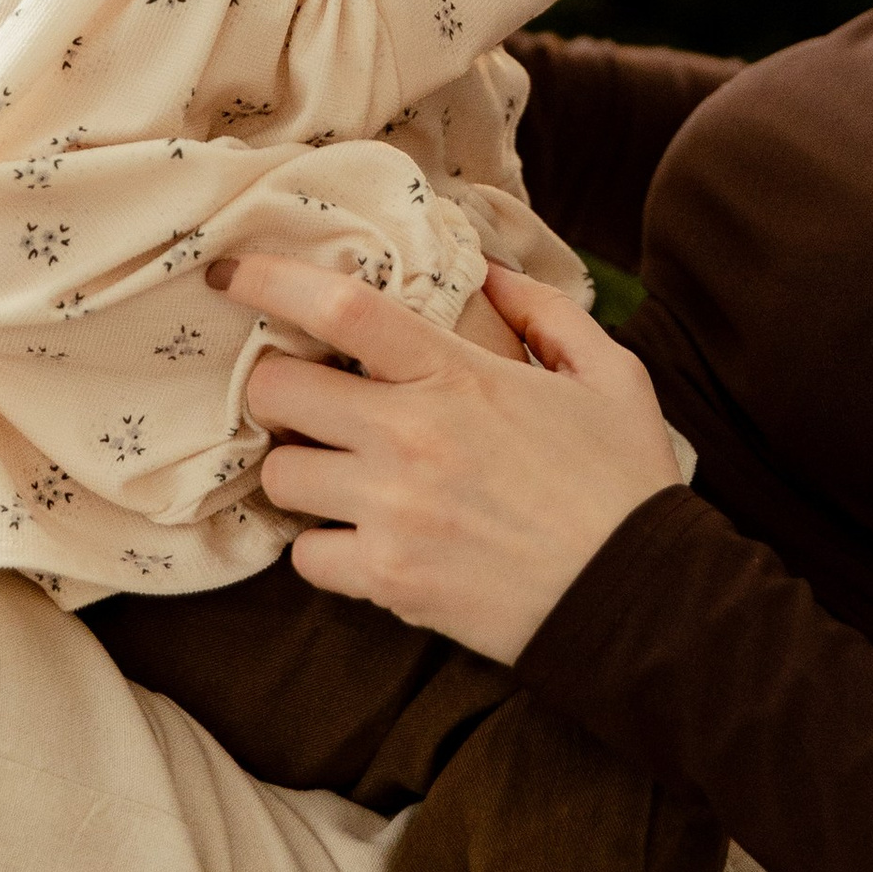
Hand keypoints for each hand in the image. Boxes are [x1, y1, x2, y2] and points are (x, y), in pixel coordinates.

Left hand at [217, 254, 680, 660]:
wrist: (642, 599)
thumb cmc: (625, 482)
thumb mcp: (610, 375)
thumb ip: (545, 314)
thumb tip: (490, 274)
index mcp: (458, 377)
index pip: (340, 308)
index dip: (270, 281)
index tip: (230, 272)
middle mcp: (410, 438)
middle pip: (276, 392)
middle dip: (276, 390)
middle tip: (307, 401)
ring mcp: (393, 512)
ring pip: (281, 477)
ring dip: (301, 472)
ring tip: (342, 476)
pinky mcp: (389, 579)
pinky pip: (307, 557)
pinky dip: (326, 549)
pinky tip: (367, 540)